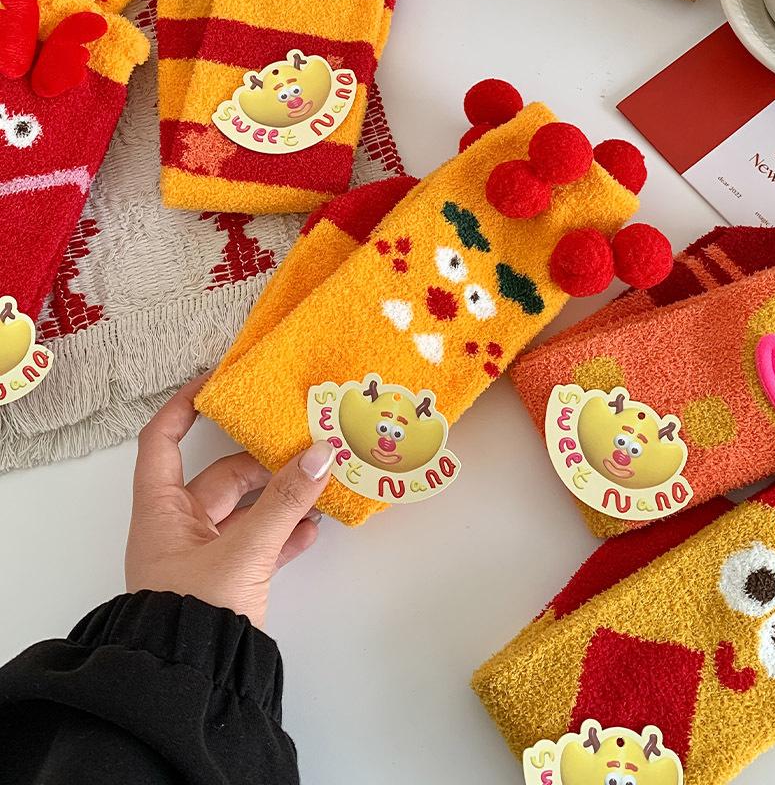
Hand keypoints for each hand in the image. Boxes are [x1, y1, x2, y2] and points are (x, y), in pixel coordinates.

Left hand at [125, 376, 334, 626]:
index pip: (161, 442)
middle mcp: (177, 528)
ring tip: (319, 480)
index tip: (216, 381)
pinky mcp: (227, 582)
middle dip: (261, 462)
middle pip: (220, 477)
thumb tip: (322, 452)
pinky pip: (258, 545)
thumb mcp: (244, 552)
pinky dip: (285, 533)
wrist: (189, 685)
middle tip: (303, 445)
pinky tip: (315, 526)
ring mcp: (202, 557)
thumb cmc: (196, 611)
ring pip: (244, 512)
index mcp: (161, 511)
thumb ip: (284, 502)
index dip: (183, 407)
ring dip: (280, 498)